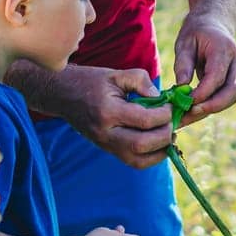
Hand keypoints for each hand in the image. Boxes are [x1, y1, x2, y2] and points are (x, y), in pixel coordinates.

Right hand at [57, 64, 174, 169]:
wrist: (62, 94)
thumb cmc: (90, 81)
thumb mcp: (116, 74)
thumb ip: (141, 82)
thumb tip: (161, 100)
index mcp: (107, 111)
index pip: (143, 120)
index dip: (164, 115)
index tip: (171, 106)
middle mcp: (105, 133)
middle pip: (142, 145)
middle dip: (164, 135)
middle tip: (172, 122)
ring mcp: (105, 145)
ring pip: (138, 160)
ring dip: (160, 151)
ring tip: (169, 135)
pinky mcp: (107, 150)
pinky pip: (133, 162)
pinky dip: (151, 157)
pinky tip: (159, 143)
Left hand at [173, 13, 235, 125]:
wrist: (214, 24)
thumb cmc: (197, 32)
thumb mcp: (184, 42)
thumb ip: (183, 63)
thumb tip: (181, 88)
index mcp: (224, 48)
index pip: (218, 76)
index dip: (203, 93)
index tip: (185, 102)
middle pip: (235, 90)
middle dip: (214, 105)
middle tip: (191, 113)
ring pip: (235, 96)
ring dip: (214, 108)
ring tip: (189, 116)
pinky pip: (229, 96)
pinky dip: (214, 105)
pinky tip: (195, 111)